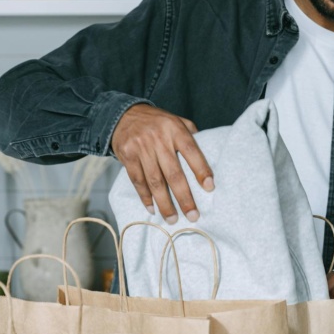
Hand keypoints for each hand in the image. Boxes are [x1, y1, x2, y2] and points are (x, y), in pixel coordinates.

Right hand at [110, 103, 213, 222]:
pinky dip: (145, 197)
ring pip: (155, 181)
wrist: (123, 115)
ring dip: (165, 203)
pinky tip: (153, 209)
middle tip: (193, 216)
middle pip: (173, 173)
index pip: (192, 151)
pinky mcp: (127, 156)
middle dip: (184, 197)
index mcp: (175, 129)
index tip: (210, 187)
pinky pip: (138, 181)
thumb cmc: (157, 122)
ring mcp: (141, 148)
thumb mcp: (176, 120)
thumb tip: (209, 153)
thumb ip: (191, 135)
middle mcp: (158, 139)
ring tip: (173, 219)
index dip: (201, 170)